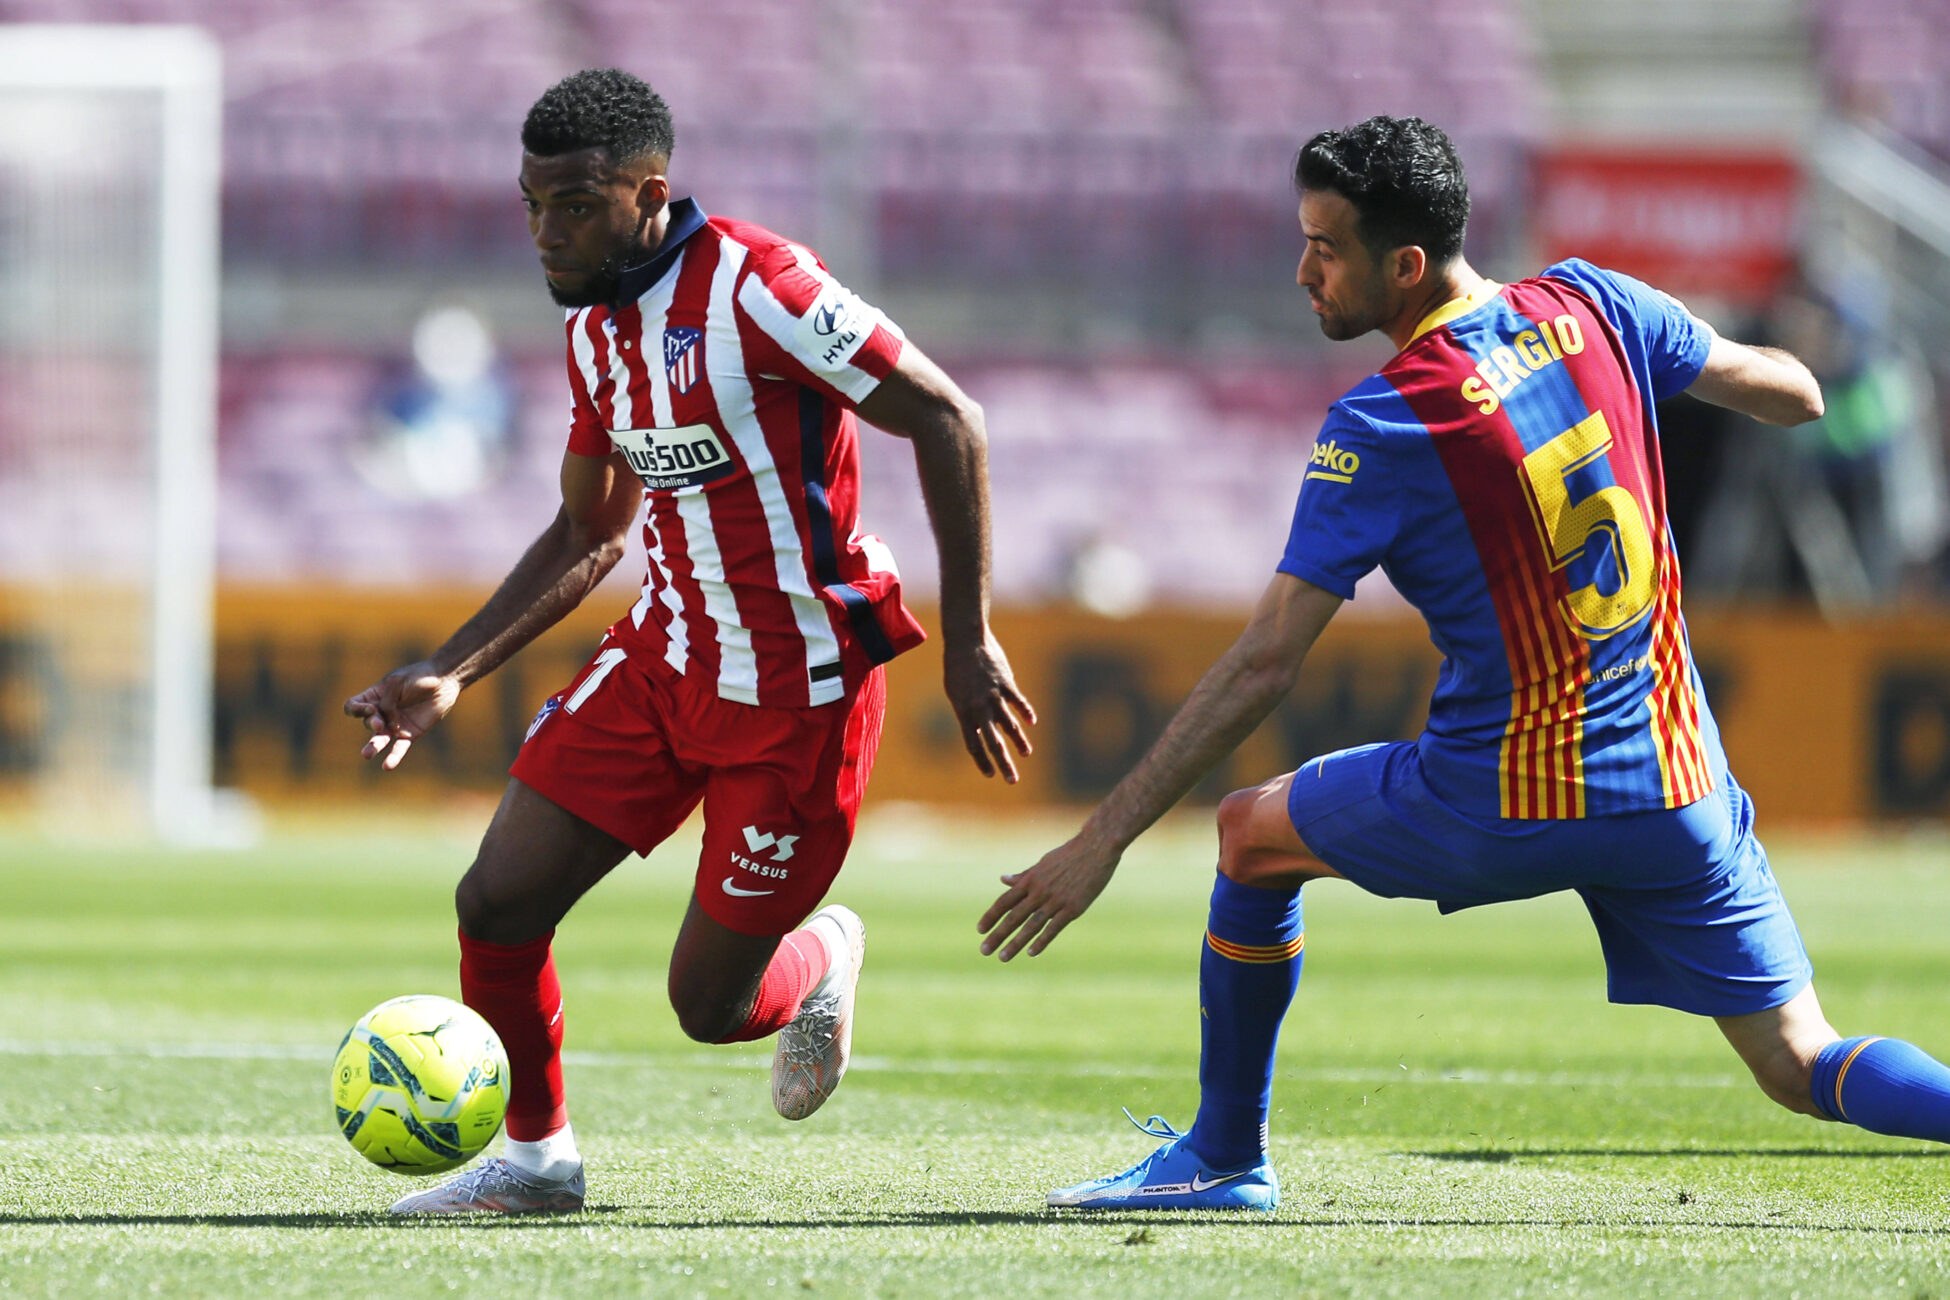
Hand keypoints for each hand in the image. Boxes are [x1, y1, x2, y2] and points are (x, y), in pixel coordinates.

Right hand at [343, 660, 461, 770]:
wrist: (443, 681)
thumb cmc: (418, 677)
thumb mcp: (397, 684)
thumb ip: (387, 703)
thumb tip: (387, 726)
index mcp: (374, 696)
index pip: (354, 707)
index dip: (356, 710)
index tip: (371, 708)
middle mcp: (382, 712)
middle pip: (367, 722)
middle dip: (372, 722)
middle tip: (380, 723)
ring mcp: (395, 725)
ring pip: (379, 739)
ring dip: (373, 746)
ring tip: (366, 754)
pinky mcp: (410, 734)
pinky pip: (399, 748)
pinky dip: (394, 757)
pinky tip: (387, 766)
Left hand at [944, 629, 1036, 781]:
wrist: (966, 641)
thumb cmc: (958, 669)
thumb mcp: (956, 694)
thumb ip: (969, 714)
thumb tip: (979, 731)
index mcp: (964, 713)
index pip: (974, 745)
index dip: (982, 761)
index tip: (989, 774)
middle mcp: (980, 708)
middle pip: (993, 742)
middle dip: (1003, 763)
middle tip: (1012, 780)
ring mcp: (994, 696)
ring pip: (1010, 725)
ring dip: (1019, 741)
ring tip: (1026, 754)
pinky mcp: (1006, 683)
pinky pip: (1018, 701)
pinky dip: (1025, 712)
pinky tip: (1032, 722)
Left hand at [978, 833, 1118, 959]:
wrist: (1096, 848)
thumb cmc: (1069, 855)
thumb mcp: (1042, 863)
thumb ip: (1023, 876)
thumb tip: (1002, 879)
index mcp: (1030, 880)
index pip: (1004, 902)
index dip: (991, 916)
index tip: (979, 930)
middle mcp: (1039, 891)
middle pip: (1013, 917)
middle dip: (997, 935)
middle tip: (984, 950)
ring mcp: (1056, 900)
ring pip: (1031, 926)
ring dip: (1015, 943)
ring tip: (1003, 957)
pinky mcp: (1073, 908)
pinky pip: (1054, 928)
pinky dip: (1042, 941)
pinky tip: (1031, 953)